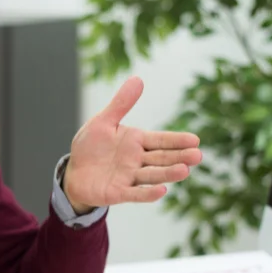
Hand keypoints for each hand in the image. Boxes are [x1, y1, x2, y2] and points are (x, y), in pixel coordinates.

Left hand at [62, 76, 202, 212]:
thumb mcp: (102, 122)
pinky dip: (147, 193)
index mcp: (136, 141)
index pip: (161, 140)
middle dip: (179, 157)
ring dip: (168, 173)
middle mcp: (137, 160)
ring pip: (152, 175)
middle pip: (162, 158)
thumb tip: (138, 79)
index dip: (177, 140)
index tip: (195, 140)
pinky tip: (162, 191)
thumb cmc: (90, 147)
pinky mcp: (118, 193)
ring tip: (185, 171)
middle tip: (198, 156)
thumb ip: (120, 104)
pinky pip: (135, 194)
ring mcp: (129, 177)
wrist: (73, 173)